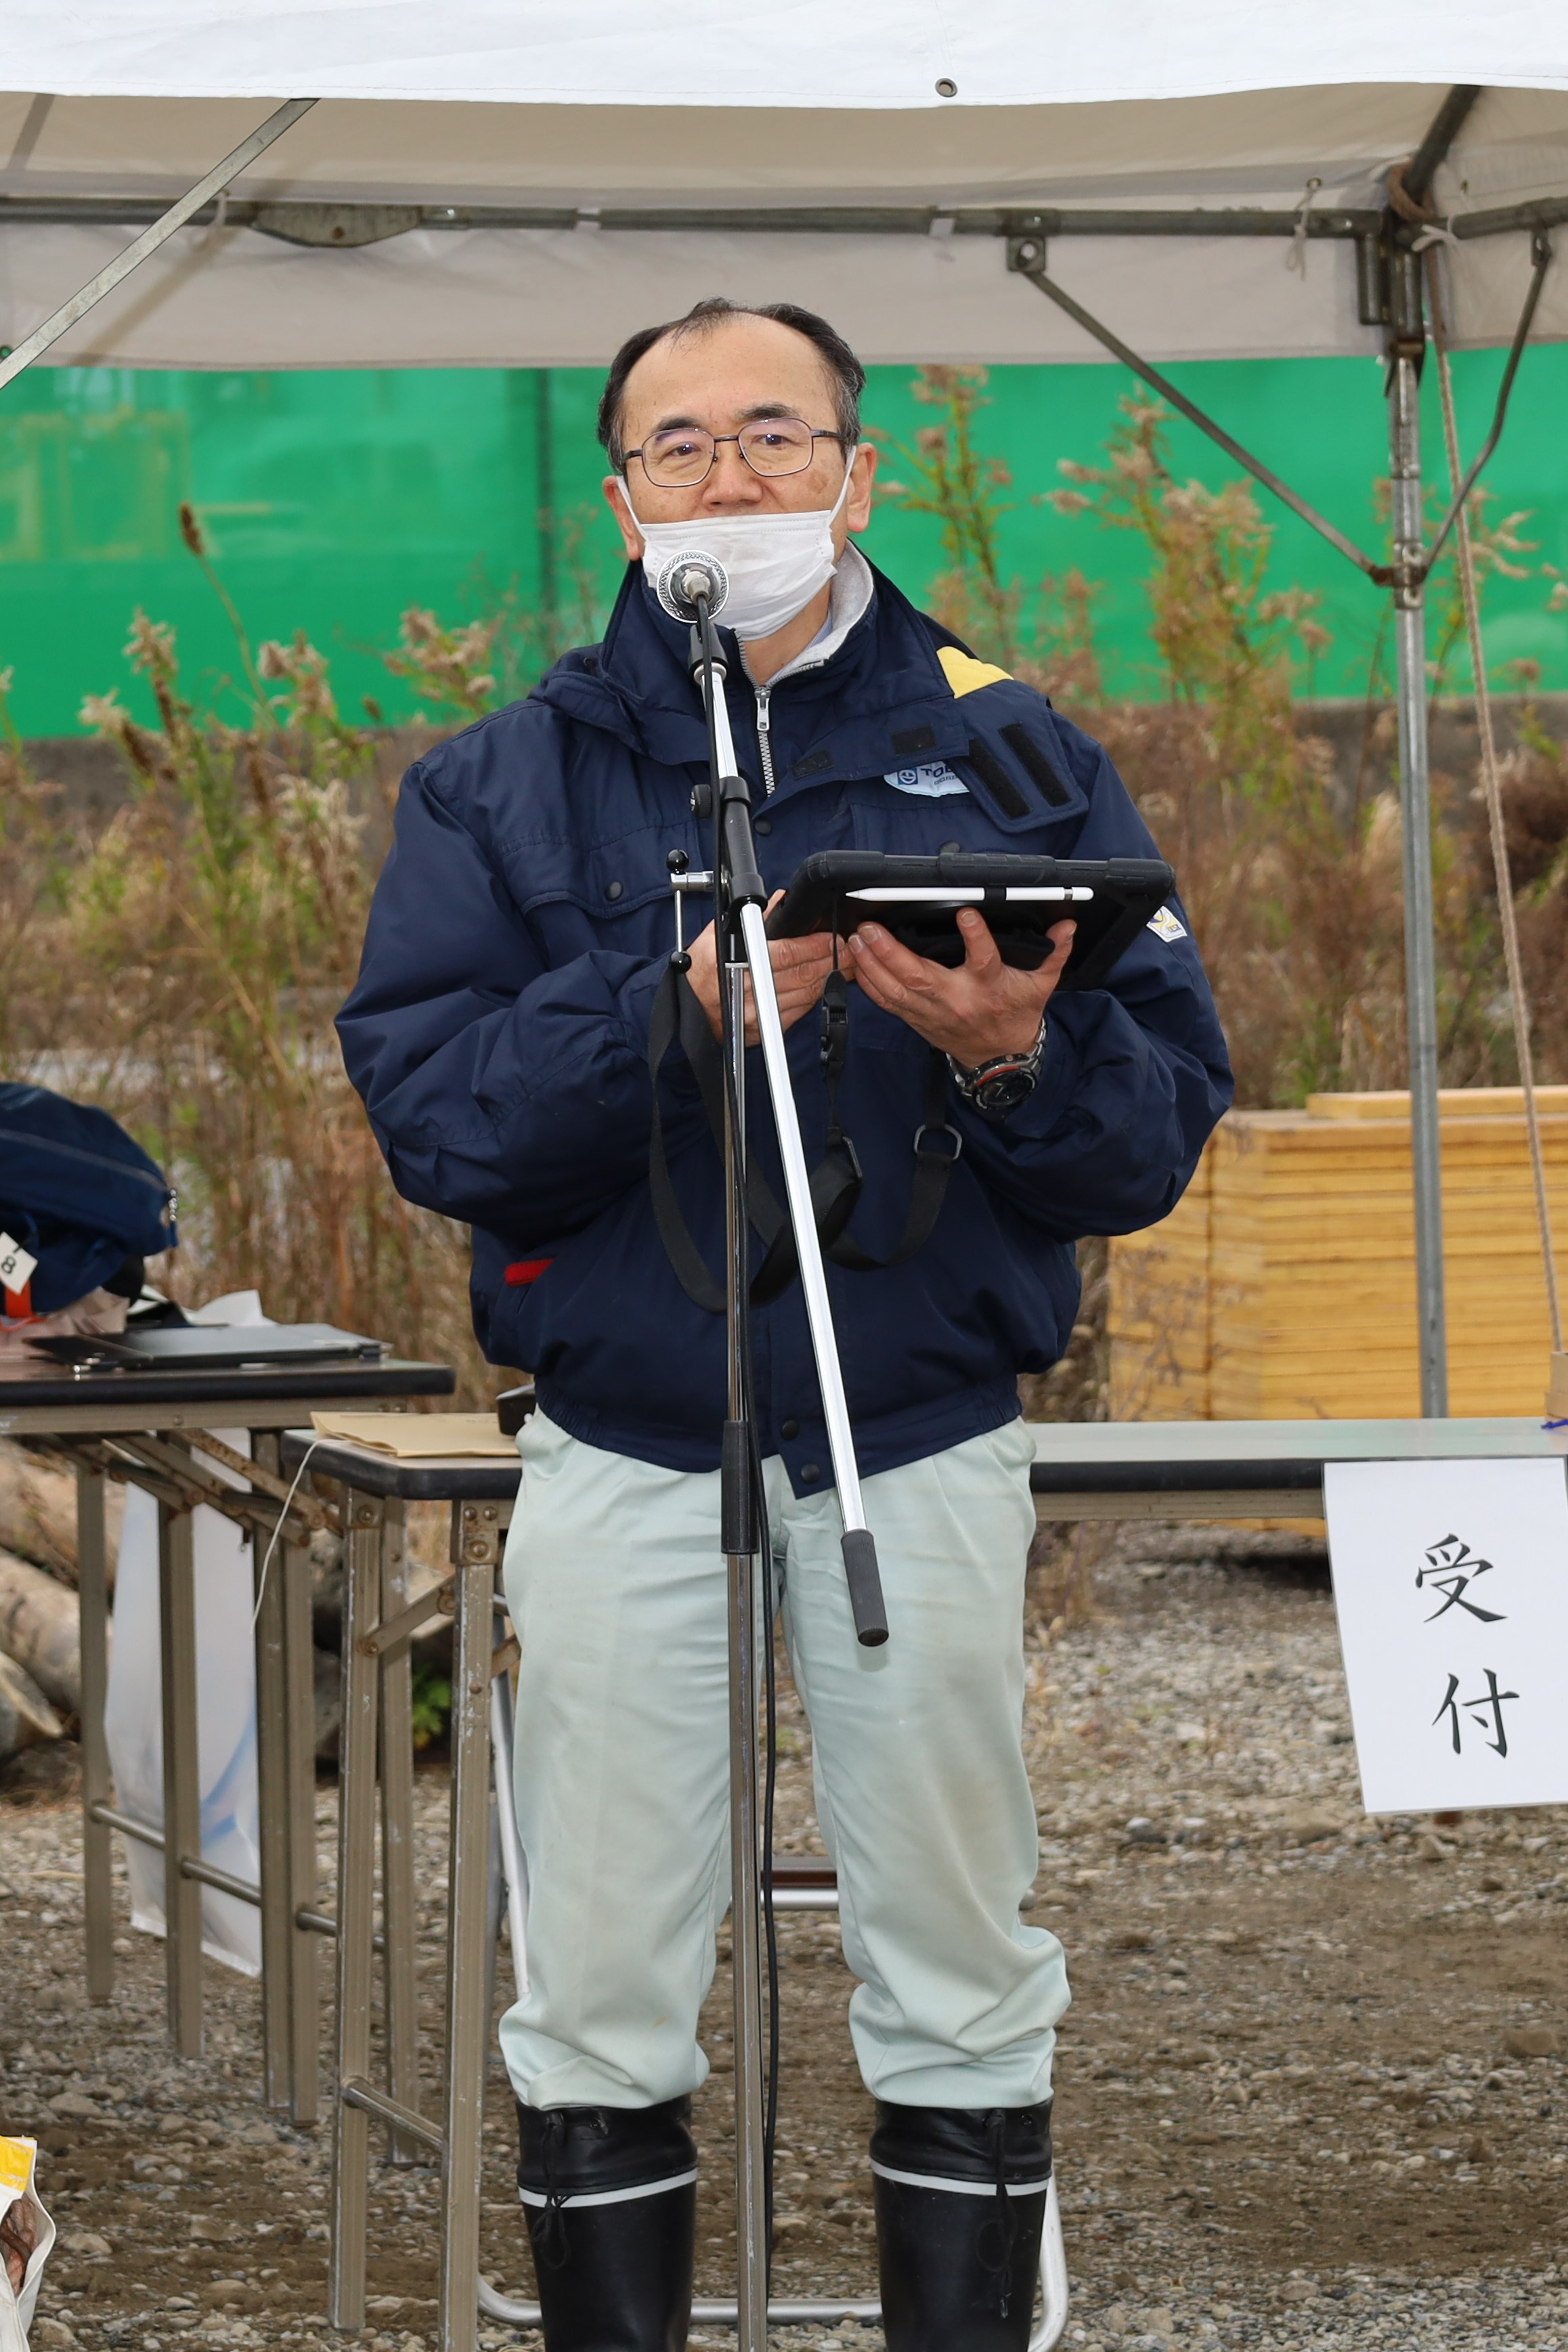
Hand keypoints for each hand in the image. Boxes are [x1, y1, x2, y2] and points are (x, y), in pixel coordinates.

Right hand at [686, 893, 835, 1046]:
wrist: (690, 1009)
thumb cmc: (701, 971)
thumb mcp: (720, 935)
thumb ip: (753, 919)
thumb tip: (778, 903)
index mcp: (738, 963)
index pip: (788, 953)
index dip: (815, 946)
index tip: (833, 938)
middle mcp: (750, 991)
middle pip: (803, 974)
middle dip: (831, 960)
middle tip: (849, 949)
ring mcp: (759, 1014)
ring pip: (805, 994)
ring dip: (829, 979)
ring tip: (845, 965)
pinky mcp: (766, 1031)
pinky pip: (798, 1011)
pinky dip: (814, 996)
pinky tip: (823, 984)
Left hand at [847, 909, 1075, 1067]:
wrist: (1000, 1057)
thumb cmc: (1016, 1014)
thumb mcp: (1041, 984)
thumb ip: (1055, 954)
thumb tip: (1068, 926)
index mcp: (988, 987)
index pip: (984, 959)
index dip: (976, 937)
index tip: (967, 912)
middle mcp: (956, 999)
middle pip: (919, 976)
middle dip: (891, 951)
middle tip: (872, 926)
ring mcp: (933, 1012)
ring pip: (895, 990)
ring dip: (872, 964)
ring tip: (857, 939)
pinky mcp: (917, 1020)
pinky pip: (888, 1003)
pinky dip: (870, 983)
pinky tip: (857, 963)